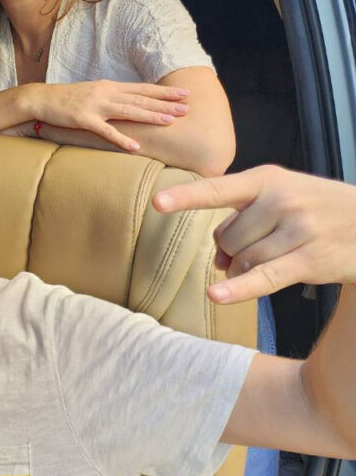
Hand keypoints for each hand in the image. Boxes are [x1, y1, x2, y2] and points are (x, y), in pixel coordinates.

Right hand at [27, 80, 189, 150]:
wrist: (41, 99)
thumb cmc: (66, 99)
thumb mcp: (93, 94)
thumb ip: (111, 97)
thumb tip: (130, 102)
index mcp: (109, 87)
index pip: (142, 89)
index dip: (163, 92)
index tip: (184, 94)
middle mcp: (105, 93)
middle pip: (140, 99)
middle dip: (165, 103)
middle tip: (186, 108)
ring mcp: (95, 105)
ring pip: (128, 111)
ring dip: (150, 116)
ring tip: (169, 122)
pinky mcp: (83, 119)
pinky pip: (105, 130)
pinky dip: (121, 138)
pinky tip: (134, 145)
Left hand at [153, 165, 355, 303]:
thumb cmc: (319, 208)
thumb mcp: (283, 196)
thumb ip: (244, 220)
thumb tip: (220, 263)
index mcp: (267, 179)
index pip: (218, 190)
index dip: (184, 197)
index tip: (156, 202)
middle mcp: (281, 200)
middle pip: (227, 238)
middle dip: (233, 250)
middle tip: (261, 245)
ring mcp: (298, 230)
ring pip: (244, 260)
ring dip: (247, 268)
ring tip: (275, 257)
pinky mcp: (310, 260)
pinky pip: (264, 277)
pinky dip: (239, 289)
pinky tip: (216, 296)